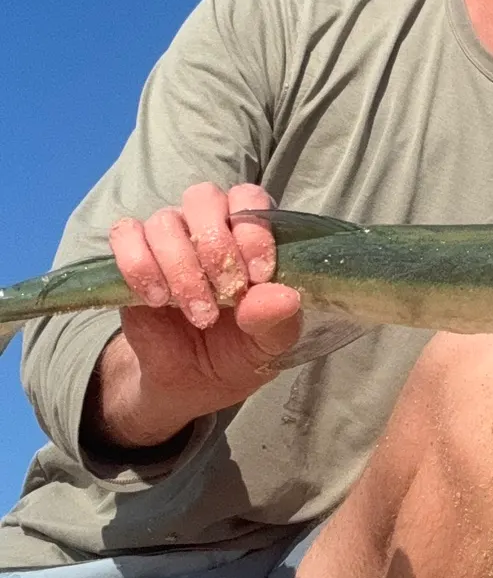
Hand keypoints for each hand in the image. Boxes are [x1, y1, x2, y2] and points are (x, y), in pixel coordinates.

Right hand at [96, 182, 301, 447]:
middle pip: (203, 197)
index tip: (259, 277)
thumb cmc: (240, 348)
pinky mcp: (133, 256)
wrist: (191, 379)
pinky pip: (125, 235)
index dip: (253, 232)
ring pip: (164, 222)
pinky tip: (156, 300)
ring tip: (199, 314)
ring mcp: (169, 237)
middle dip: (216, 247)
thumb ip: (278, 320)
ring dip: (182, 270)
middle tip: (228, 293)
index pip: (249, 199)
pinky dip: (140, 266)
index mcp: (251, 231)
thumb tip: (283, 297)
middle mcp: (209, 224)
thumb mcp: (270, 344)